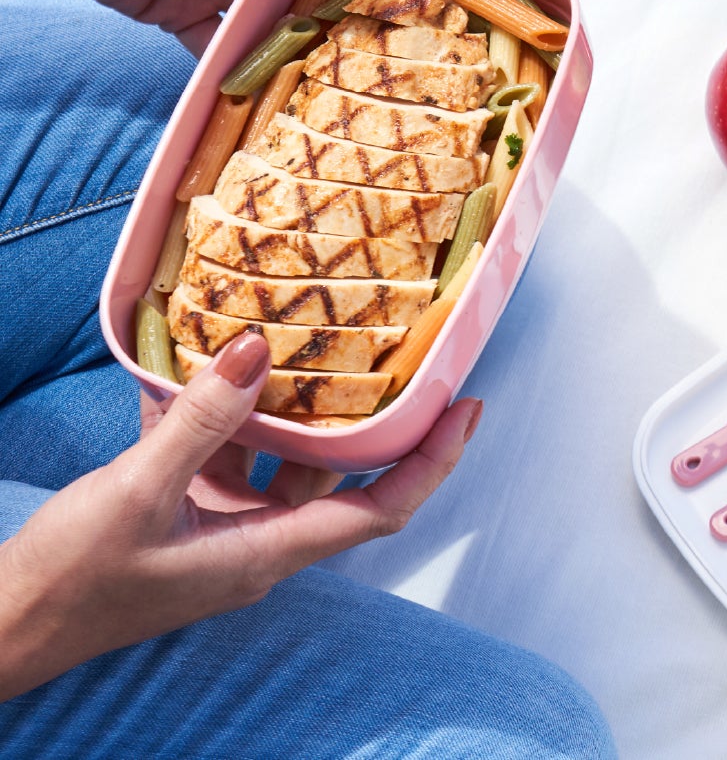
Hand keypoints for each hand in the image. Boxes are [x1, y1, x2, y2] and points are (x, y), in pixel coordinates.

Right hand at [0, 333, 479, 699]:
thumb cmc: (67, 584)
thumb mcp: (136, 492)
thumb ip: (200, 422)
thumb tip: (257, 350)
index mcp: (265, 553)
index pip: (380, 509)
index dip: (432, 461)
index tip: (468, 407)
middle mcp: (254, 543)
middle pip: (333, 472)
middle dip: (357, 412)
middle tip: (384, 346)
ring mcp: (215, 530)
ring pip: (272, 454)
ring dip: (279, 401)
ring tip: (294, 334)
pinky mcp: (175, 515)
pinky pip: (213, 452)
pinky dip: (212, 410)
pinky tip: (196, 358)